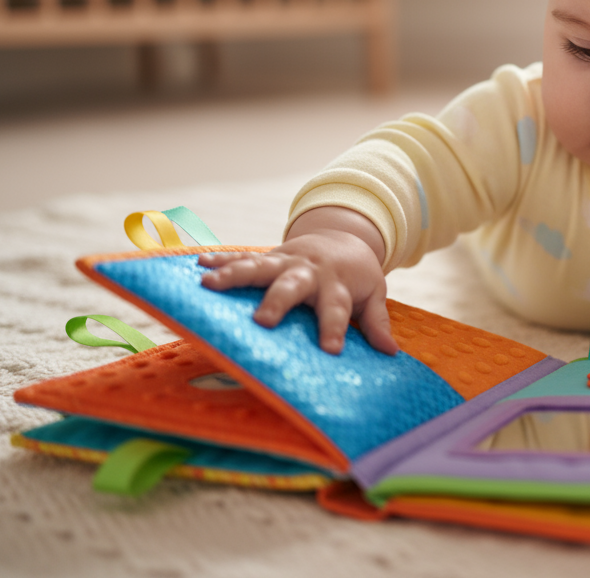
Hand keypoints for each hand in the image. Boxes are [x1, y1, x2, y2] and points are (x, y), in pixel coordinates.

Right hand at [198, 207, 398, 355]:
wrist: (344, 237)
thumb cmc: (356, 276)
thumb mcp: (373, 295)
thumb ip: (376, 323)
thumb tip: (390, 352)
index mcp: (337, 285)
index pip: (337, 309)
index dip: (334, 329)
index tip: (331, 350)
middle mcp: (310, 272)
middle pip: (294, 285)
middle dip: (278, 301)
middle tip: (263, 321)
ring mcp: (286, 261)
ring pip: (260, 266)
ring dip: (235, 274)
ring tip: (209, 284)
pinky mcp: (270, 256)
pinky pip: (242, 256)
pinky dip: (221, 259)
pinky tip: (198, 264)